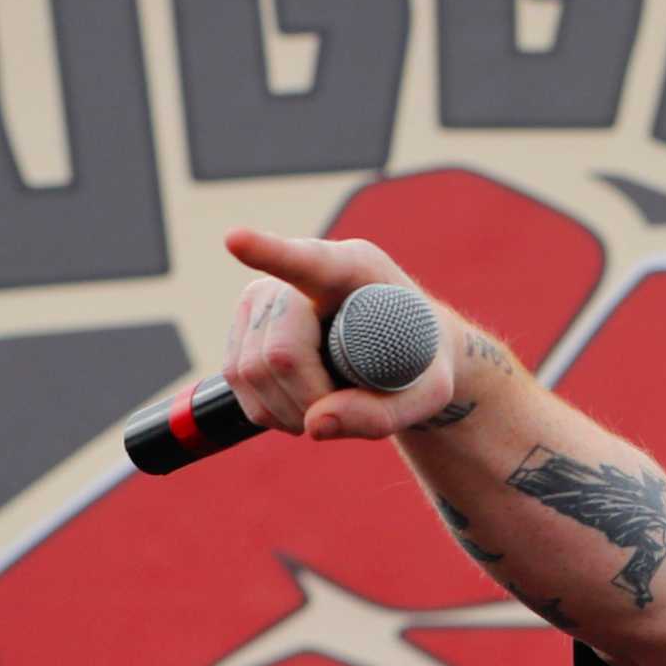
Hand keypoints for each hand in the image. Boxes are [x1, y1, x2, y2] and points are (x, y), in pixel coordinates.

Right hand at [220, 227, 464, 439]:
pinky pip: (237, 380)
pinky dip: (271, 410)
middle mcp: (298, 274)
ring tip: (333, 406)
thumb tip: (315, 425)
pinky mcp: (243, 324)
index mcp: (356, 269)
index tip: (236, 240)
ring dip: (291, 410)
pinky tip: (304, 405)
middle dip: (311, 399)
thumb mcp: (428, 393)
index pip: (309, 263)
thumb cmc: (421, 362)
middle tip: (352, 408)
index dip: (269, 252)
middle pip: (280, 352)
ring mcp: (264, 297)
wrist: (404, 355)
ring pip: (251, 370)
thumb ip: (383, 413)